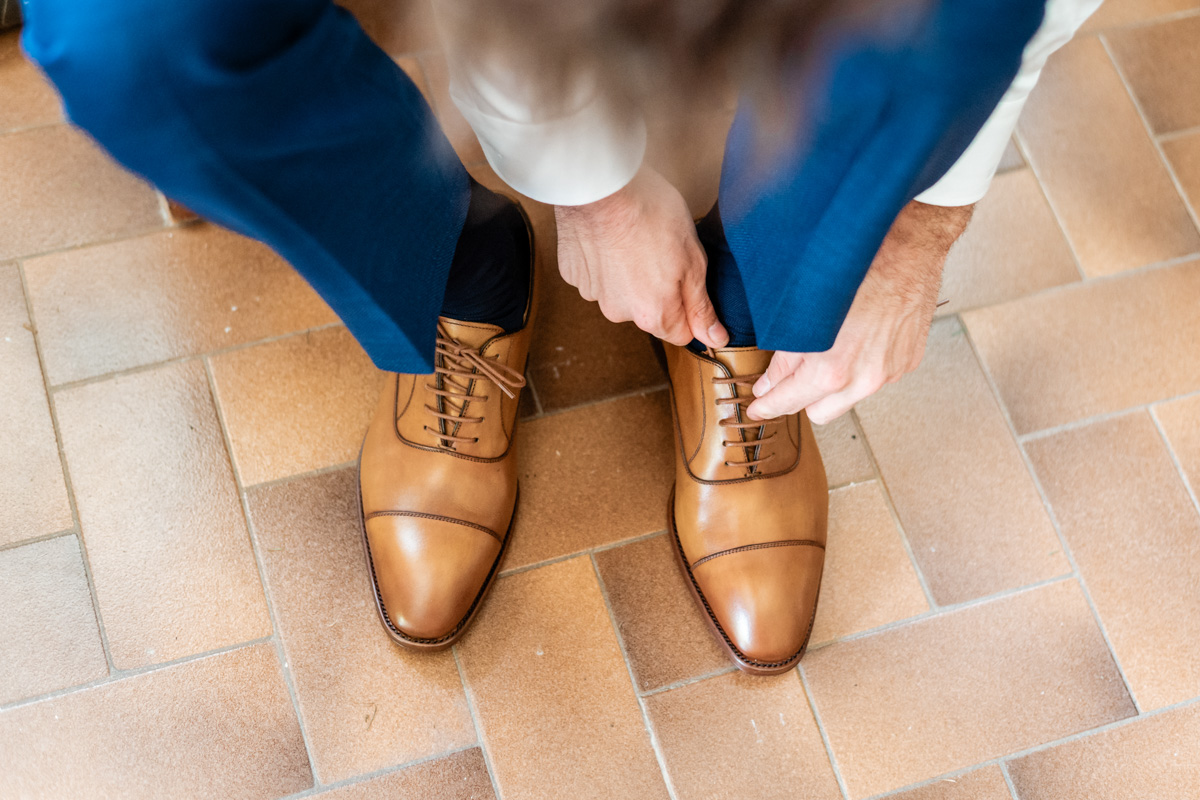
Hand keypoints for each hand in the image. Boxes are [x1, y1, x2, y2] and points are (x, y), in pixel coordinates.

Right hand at [554, 165, 728, 347]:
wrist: (603, 185)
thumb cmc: (652, 215)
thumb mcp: (693, 260)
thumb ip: (701, 305)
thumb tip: (715, 339)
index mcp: (653, 315)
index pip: (681, 333)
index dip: (690, 308)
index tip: (689, 280)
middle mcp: (619, 313)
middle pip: (649, 313)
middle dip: (659, 290)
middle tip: (662, 251)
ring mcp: (593, 293)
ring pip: (621, 293)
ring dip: (630, 275)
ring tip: (635, 239)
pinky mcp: (573, 273)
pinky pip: (597, 276)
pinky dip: (606, 262)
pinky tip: (612, 238)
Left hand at [746, 200, 973, 423]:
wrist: (908, 248)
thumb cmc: (855, 270)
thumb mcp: (802, 312)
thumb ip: (784, 358)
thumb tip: (770, 383)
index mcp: (833, 371)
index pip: (790, 403)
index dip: (768, 406)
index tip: (758, 408)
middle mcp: (864, 380)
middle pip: (819, 412)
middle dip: (802, 396)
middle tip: (791, 375)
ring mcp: (889, 373)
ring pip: (848, 397)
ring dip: (834, 383)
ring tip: (829, 349)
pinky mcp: (907, 362)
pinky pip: (875, 379)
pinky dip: (862, 367)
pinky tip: (858, 339)